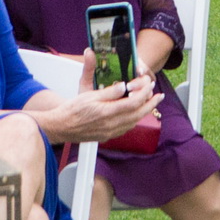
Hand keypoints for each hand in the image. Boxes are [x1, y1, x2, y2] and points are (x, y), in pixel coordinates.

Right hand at [41, 77, 162, 142]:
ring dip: (143, 112)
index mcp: (107, 112)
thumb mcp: (89, 94)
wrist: (60, 127)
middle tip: (159, 95)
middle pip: (138, 114)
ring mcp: (109, 132)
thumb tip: (124, 86)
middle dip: (150, 103)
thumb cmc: (71, 110)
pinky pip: (126, 128)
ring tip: (150, 102)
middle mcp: (110, 125)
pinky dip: (134, 119)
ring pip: (133, 122)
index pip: (134, 102)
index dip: (144, 92)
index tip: (149, 83)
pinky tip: (134, 114)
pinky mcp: (106, 136)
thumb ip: (109, 92)